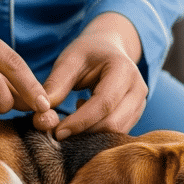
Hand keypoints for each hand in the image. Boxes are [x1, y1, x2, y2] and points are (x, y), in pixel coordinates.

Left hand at [43, 12, 145, 139]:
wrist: (109, 49)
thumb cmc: (87, 53)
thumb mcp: (69, 60)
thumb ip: (56, 84)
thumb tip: (43, 114)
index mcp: (124, 69)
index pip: (104, 103)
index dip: (80, 121)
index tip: (58, 131)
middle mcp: (139, 88)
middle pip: (113, 122)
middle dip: (84, 132)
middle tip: (58, 132)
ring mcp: (140, 103)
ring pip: (116, 132)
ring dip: (90, 134)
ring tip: (72, 119)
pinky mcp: (136, 115)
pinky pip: (117, 132)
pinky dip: (97, 132)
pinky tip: (85, 117)